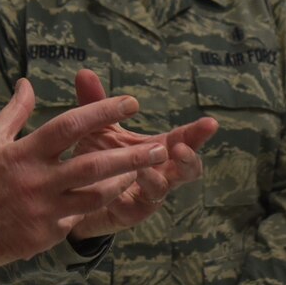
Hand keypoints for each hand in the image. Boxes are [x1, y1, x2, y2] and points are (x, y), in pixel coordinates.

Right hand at [0, 80, 170, 279]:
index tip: (130, 102)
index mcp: (24, 153)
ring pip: (94, 197)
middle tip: (160, 148)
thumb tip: (29, 83)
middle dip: (131, 156)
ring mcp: (42, 211)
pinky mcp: (43, 236)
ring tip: (144, 174)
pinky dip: (89, 208)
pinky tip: (105, 200)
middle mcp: (36, 181)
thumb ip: (15, 112)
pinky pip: (75, 220)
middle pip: (93, 165)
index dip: (103, 111)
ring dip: (121, 185)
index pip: (70, 125)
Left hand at [63, 69, 217, 240]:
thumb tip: (84, 72)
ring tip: (147, 165)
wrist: (74, 197)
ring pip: (164, 189)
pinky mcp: (131, 213)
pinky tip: (124, 182)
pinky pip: (137, 205)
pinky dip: (132, 192)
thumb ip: (96, 104)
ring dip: (158, 176)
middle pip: (188, 169)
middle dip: (190, 158)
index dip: (198, 133)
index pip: (185, 139)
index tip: (211, 123)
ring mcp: (148, 195)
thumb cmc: (97, 159)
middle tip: (181, 147)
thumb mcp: (98, 129)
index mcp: (159, 150)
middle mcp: (160, 173)